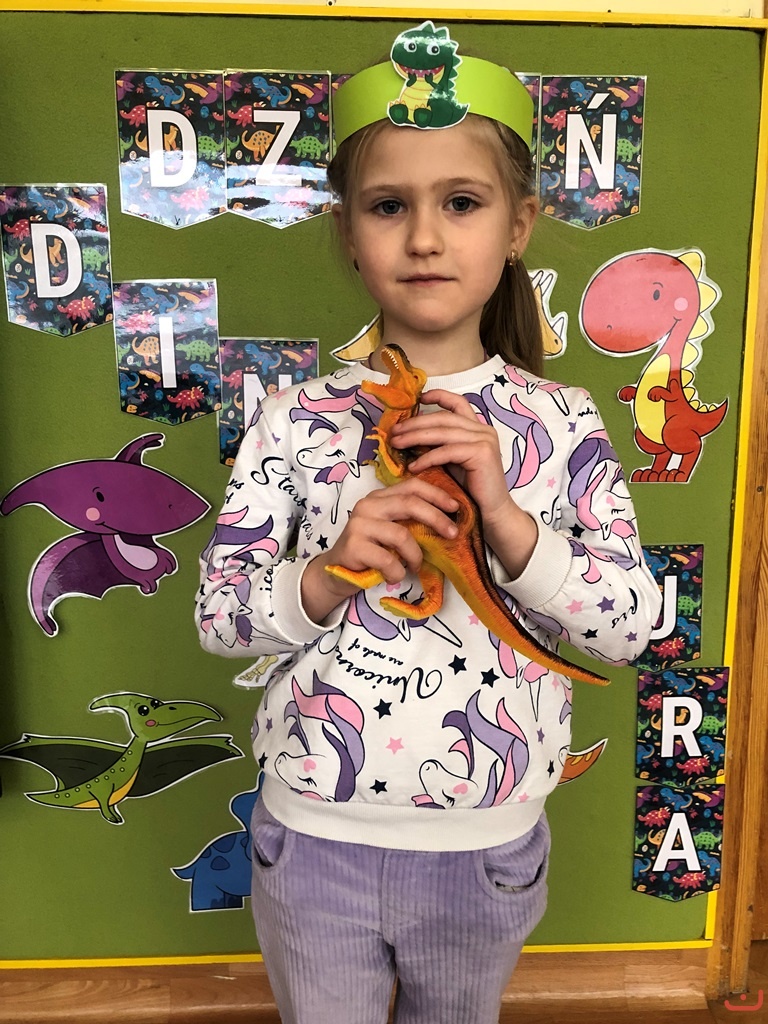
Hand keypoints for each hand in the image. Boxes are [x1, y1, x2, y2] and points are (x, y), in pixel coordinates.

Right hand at [301, 474, 459, 623]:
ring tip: (415, 566)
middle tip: (453, 534)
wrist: (337, 572)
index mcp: (379, 497)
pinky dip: (398, 571)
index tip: (456, 507)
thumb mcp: (391, 530)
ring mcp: (359, 524)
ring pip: (401, 535)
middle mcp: (368, 505)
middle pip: (409, 504)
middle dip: (436, 518)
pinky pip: (388, 559)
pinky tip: (395, 575)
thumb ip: (410, 520)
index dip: (436, 494)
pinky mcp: (354, 546)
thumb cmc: (371, 551)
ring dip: (415, 555)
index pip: (411, 486)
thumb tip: (449, 520)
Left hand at [389, 389, 510, 529]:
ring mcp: (484, 439)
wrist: (492, 512)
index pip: (458, 403)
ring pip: (442, 432)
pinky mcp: (481, 453)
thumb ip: (439, 445)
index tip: (418, 399)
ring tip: (396, 444)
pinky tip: (413, 466)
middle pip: (443, 418)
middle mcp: (483, 429)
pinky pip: (447, 451)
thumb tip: (409, 435)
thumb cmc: (470, 490)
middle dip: (415, 423)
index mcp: (478, 428)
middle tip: (394, 431)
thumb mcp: (452, 461)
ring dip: (415, 437)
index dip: (438, 396)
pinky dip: (427, 458)